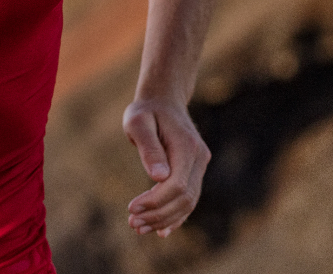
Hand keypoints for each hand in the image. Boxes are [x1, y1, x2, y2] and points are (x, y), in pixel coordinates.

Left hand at [123, 98, 209, 237]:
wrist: (162, 101)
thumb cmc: (145, 111)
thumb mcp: (137, 122)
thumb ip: (148, 147)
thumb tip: (158, 178)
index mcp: (187, 146)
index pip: (177, 185)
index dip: (156, 201)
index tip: (132, 208)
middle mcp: (199, 158)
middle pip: (184, 198)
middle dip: (158, 215)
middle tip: (132, 223)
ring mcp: (200, 166)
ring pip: (188, 203)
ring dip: (164, 219)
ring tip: (138, 227)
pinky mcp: (194, 172)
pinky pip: (188, 199)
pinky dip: (175, 216)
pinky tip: (159, 231)